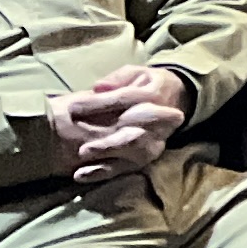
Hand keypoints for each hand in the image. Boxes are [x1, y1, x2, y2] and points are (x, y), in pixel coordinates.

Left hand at [50, 68, 189, 183]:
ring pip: (131, 154)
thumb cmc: (146, 85)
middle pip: (134, 136)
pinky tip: (81, 174)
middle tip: (82, 148)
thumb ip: (118, 79)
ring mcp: (153, 144)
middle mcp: (160, 124)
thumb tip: (99, 88)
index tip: (73, 107)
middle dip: (109, 143)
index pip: (126, 100)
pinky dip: (101, 172)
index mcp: (155, 96)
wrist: (173, 101)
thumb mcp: (135, 73)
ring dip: (106, 156)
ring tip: (82, 156)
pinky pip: (122, 169)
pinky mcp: (142, 159)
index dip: (99, 104)